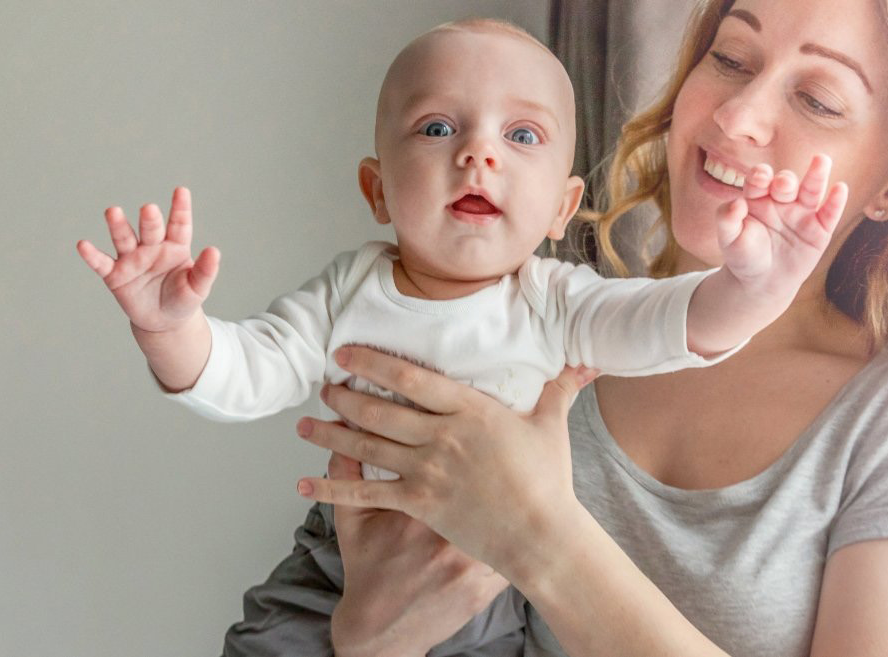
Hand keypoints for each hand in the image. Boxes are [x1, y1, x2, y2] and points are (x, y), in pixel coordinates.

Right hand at [75, 186, 219, 333]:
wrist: (163, 321)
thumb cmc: (182, 298)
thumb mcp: (197, 288)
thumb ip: (205, 271)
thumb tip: (214, 251)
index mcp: (175, 246)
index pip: (179, 225)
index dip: (180, 208)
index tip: (182, 191)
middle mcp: (152, 247)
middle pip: (150, 229)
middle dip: (149, 219)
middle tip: (149, 209)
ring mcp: (132, 259)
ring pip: (124, 239)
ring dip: (118, 226)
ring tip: (113, 212)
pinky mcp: (115, 275)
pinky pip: (102, 263)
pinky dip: (92, 255)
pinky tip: (83, 245)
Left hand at [294, 347, 596, 583]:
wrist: (542, 535)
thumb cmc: (548, 482)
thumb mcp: (551, 427)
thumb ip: (557, 389)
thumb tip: (583, 360)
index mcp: (470, 410)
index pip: (410, 378)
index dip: (373, 362)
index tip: (347, 352)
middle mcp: (442, 435)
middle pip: (379, 408)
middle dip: (344, 394)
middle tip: (322, 384)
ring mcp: (427, 470)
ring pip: (366, 444)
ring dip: (331, 431)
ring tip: (305, 422)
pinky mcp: (419, 502)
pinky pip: (366, 490)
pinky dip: (331, 485)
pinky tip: (304, 481)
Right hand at [325, 451, 509, 656]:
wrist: (379, 627)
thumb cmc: (368, 570)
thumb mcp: (352, 520)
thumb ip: (346, 474)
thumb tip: (343, 430)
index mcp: (417, 514)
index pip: (456, 468)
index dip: (470, 449)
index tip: (477, 436)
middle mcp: (449, 541)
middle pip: (490, 491)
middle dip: (501, 472)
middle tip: (506, 457)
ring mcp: (470, 568)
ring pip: (511, 525)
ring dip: (515, 508)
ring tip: (519, 490)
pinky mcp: (485, 590)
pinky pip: (515, 559)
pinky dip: (517, 542)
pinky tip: (518, 528)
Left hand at [714, 153, 847, 295]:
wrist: (762, 282)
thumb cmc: (743, 256)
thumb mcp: (728, 239)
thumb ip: (727, 219)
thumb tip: (736, 202)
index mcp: (757, 197)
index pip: (760, 180)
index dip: (760, 176)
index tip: (759, 178)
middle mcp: (781, 200)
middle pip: (785, 182)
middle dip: (785, 180)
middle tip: (784, 184)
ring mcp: (802, 212)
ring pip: (811, 190)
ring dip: (817, 175)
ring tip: (821, 160)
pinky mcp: (820, 229)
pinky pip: (829, 213)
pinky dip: (835, 201)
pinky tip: (840, 188)